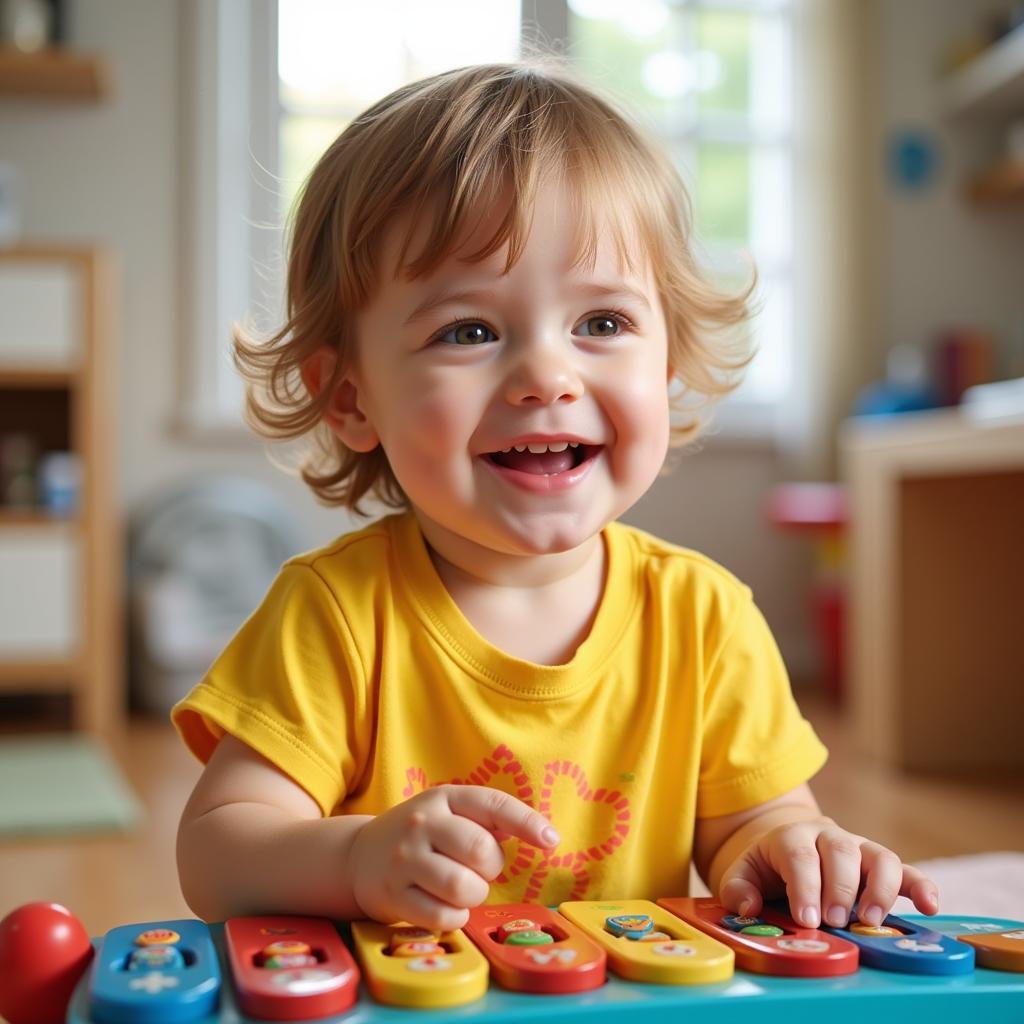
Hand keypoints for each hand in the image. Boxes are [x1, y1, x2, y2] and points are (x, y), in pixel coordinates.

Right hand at [347, 785, 558, 930]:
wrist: (358, 856)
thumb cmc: (422, 836)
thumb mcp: (450, 814)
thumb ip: (490, 820)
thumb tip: (543, 834)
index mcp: (443, 798)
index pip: (492, 804)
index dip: (526, 822)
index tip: (552, 840)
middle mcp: (422, 823)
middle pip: (481, 851)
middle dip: (491, 868)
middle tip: (478, 870)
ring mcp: (404, 859)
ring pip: (463, 888)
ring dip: (473, 896)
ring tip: (461, 889)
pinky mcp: (393, 895)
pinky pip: (443, 917)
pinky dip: (455, 919)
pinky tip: (445, 907)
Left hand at [717, 818, 938, 928]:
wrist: (790, 845)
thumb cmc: (767, 867)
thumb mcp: (743, 872)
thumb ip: (737, 888)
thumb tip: (747, 906)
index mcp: (791, 836)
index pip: (800, 855)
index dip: (805, 886)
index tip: (807, 919)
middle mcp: (828, 837)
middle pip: (840, 852)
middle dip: (840, 888)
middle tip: (836, 921)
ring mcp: (859, 848)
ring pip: (878, 856)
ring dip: (880, 888)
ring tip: (871, 920)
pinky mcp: (881, 865)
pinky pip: (907, 871)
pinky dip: (921, 886)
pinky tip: (930, 907)